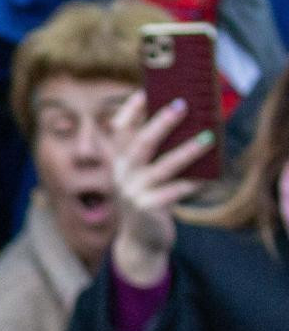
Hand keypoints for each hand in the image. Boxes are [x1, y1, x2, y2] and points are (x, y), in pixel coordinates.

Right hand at [108, 91, 214, 286]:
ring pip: (162, 166)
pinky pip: (176, 191)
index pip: (119, 130)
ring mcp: (133, 192)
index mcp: (120, 161)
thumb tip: (193, 123)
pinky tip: (210, 175)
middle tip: (182, 105)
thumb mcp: (146, 174)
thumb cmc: (152, 197)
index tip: (146, 91)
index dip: (131, 110)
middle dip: (161, 123)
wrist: (142, 240)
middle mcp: (122, 174)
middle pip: (140, 143)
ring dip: (187, 151)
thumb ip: (158, 152)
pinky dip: (194, 182)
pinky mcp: (147, 209)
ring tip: (209, 138)